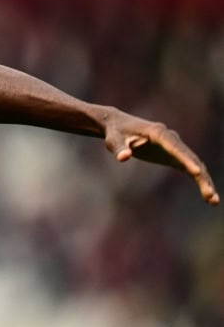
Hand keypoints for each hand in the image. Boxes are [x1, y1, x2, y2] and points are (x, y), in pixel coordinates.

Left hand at [104, 109, 218, 204]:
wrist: (119, 125)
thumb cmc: (116, 133)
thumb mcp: (113, 140)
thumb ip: (118, 148)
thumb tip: (123, 157)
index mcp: (158, 132)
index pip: (174, 146)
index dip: (186, 159)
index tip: (196, 172)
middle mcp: (170, 138)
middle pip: (191, 157)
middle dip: (201, 176)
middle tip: (210, 195)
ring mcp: (174, 147)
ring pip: (195, 163)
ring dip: (204, 181)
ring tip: (213, 201)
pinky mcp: (174, 155)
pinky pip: (190, 167)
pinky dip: (199, 180)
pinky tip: (206, 195)